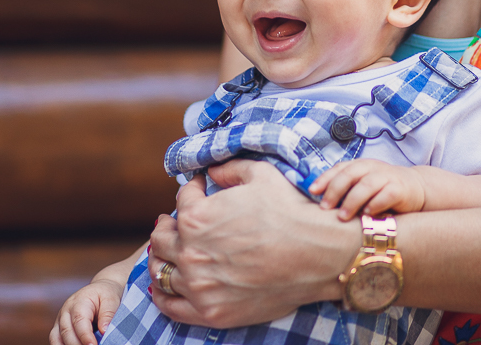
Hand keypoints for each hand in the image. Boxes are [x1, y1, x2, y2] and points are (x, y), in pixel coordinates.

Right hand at [50, 277, 124, 344]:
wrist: (98, 289)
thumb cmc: (105, 294)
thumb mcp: (111, 299)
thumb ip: (108, 314)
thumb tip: (103, 331)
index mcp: (79, 301)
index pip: (79, 321)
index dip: (85, 336)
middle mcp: (66, 310)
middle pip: (67, 332)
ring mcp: (60, 319)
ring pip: (57, 338)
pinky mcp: (59, 327)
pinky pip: (55, 340)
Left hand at [147, 160, 360, 328]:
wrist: (320, 255)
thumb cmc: (291, 212)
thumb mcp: (260, 174)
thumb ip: (229, 169)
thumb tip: (212, 171)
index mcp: (196, 216)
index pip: (181, 200)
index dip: (192, 191)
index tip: (200, 191)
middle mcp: (190, 252)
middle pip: (160, 238)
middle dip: (168, 226)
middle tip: (175, 224)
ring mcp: (198, 285)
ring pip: (160, 271)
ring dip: (162, 258)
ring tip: (168, 254)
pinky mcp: (211, 312)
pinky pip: (170, 306)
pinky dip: (162, 295)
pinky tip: (165, 286)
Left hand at [309, 159, 426, 219]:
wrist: (415, 188)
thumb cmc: (382, 189)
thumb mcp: (363, 184)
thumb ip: (346, 189)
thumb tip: (319, 201)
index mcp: (360, 166)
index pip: (339, 169)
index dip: (325, 178)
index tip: (312, 191)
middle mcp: (372, 168)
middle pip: (350, 175)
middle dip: (335, 191)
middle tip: (325, 207)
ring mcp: (387, 177)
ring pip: (366, 185)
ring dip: (352, 201)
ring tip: (343, 216)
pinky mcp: (400, 189)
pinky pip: (386, 195)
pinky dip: (375, 204)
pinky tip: (367, 213)